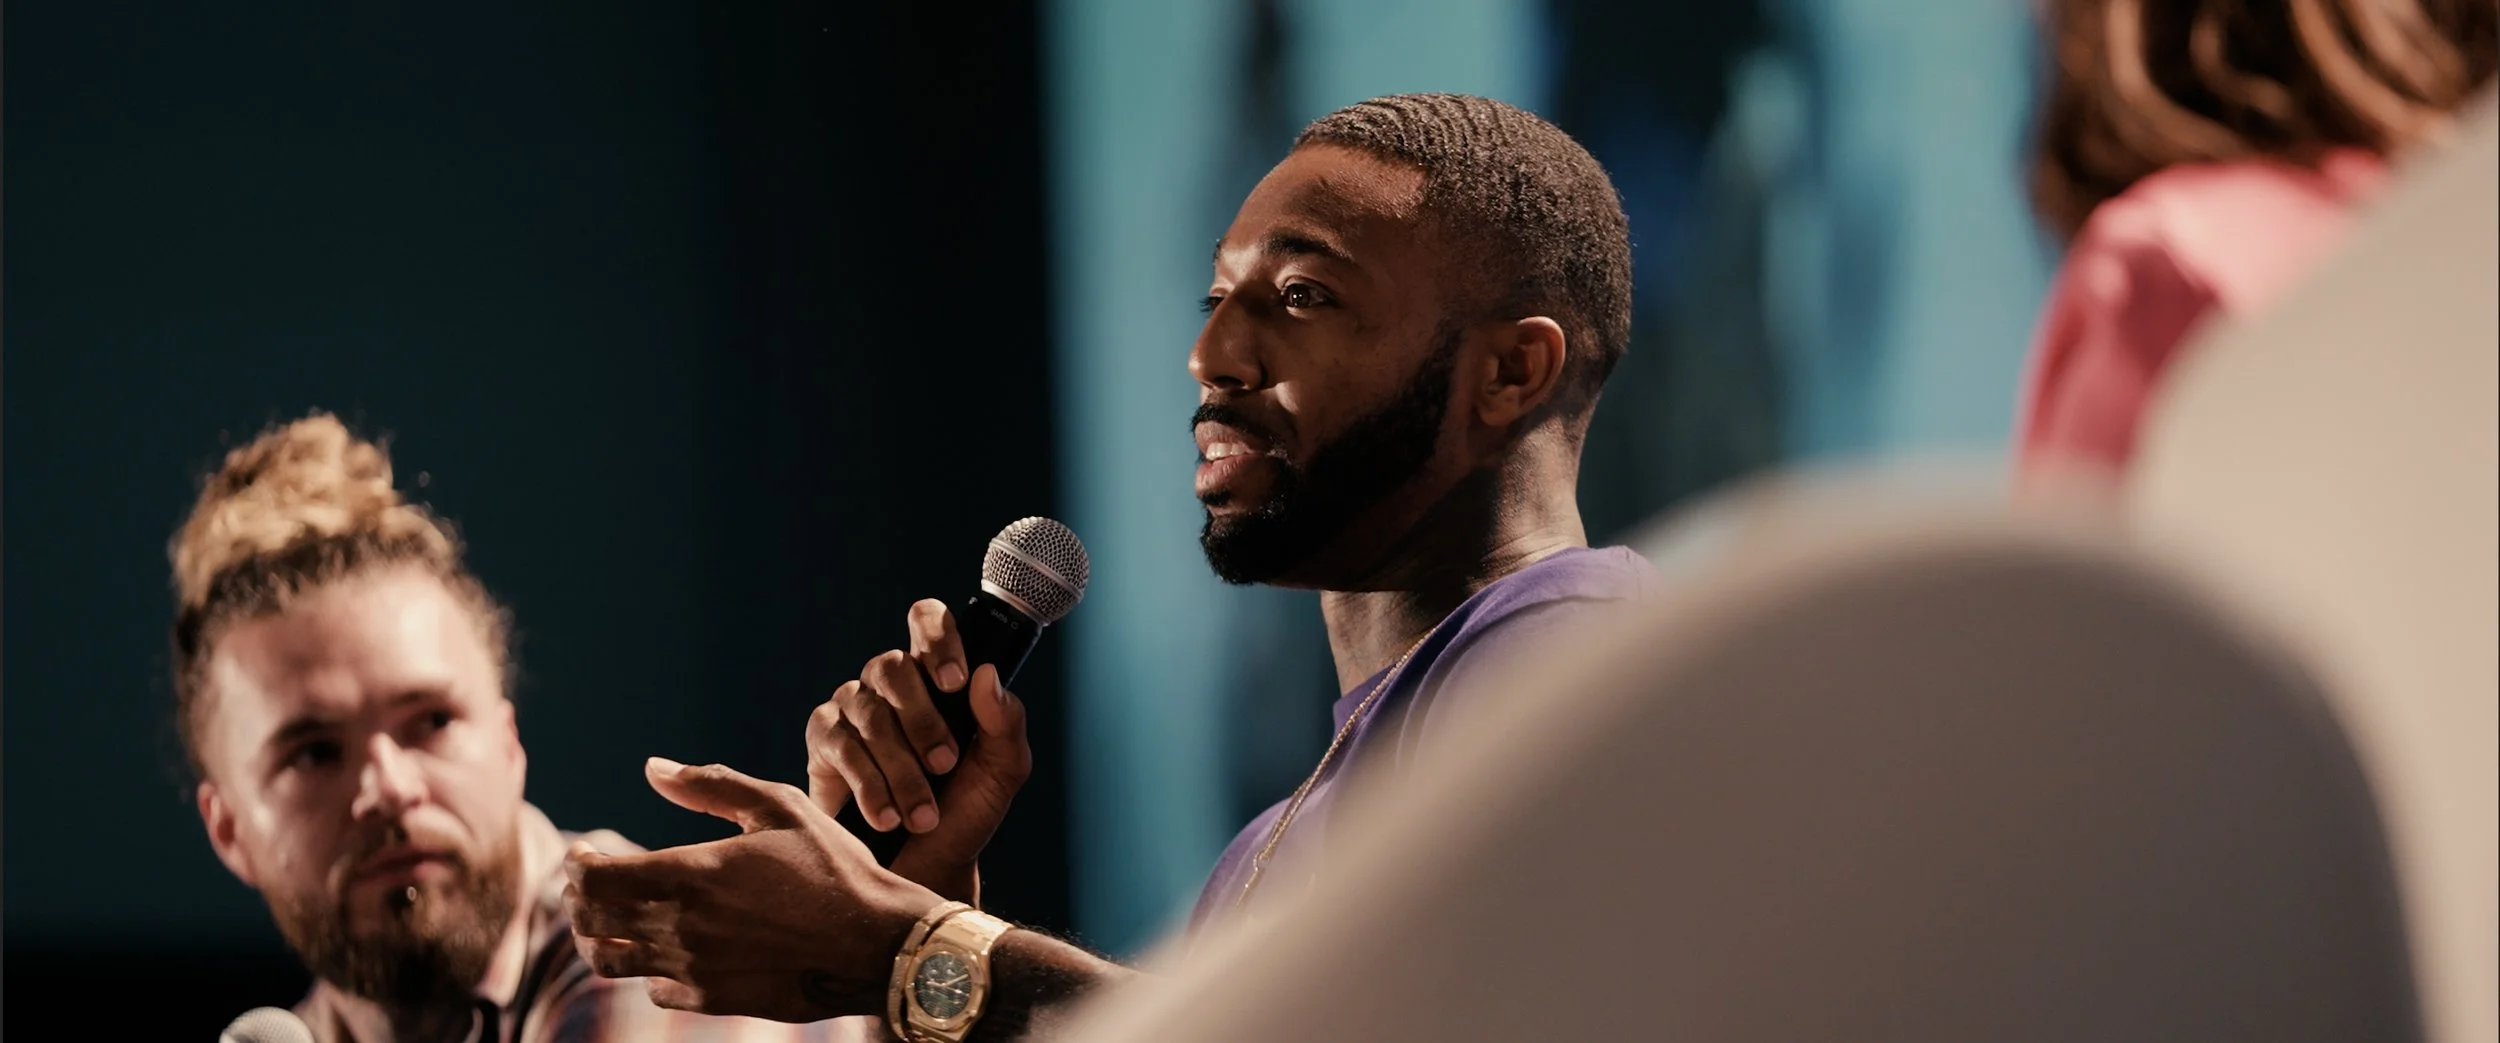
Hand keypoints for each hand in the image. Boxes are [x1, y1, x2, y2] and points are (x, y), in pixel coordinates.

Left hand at [563, 757, 943, 1021]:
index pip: (594, 880)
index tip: (587, 854)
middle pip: (588, 923)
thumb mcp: (781, 807)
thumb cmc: (834, 867)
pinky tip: (671, 950)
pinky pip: (655, 989)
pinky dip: (649, 969)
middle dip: (579, 900)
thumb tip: (652, 768)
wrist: (877, 943)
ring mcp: (694, 969)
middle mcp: (681, 927)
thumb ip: (711, 786)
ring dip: (599, 939)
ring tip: (615, 921)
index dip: (578, 865)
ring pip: (610, 961)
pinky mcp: (713, 999)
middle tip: (593, 884)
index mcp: (692, 874)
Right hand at [807, 599, 1032, 901]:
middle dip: (922, 720)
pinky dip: (868, 786)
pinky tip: (885, 817)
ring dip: (900, 769)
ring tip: (922, 814)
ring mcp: (852, 710)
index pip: (926, 621)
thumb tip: (987, 675)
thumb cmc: (965, 812)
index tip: (955, 681)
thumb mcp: (1002, 771)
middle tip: (944, 765)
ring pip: (868, 715)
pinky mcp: (824, 744)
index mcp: (935, 677)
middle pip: (891, 667)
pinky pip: (839, 747)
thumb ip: (1005, 723)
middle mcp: (889, 685)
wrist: (928, 867)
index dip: (937, 639)